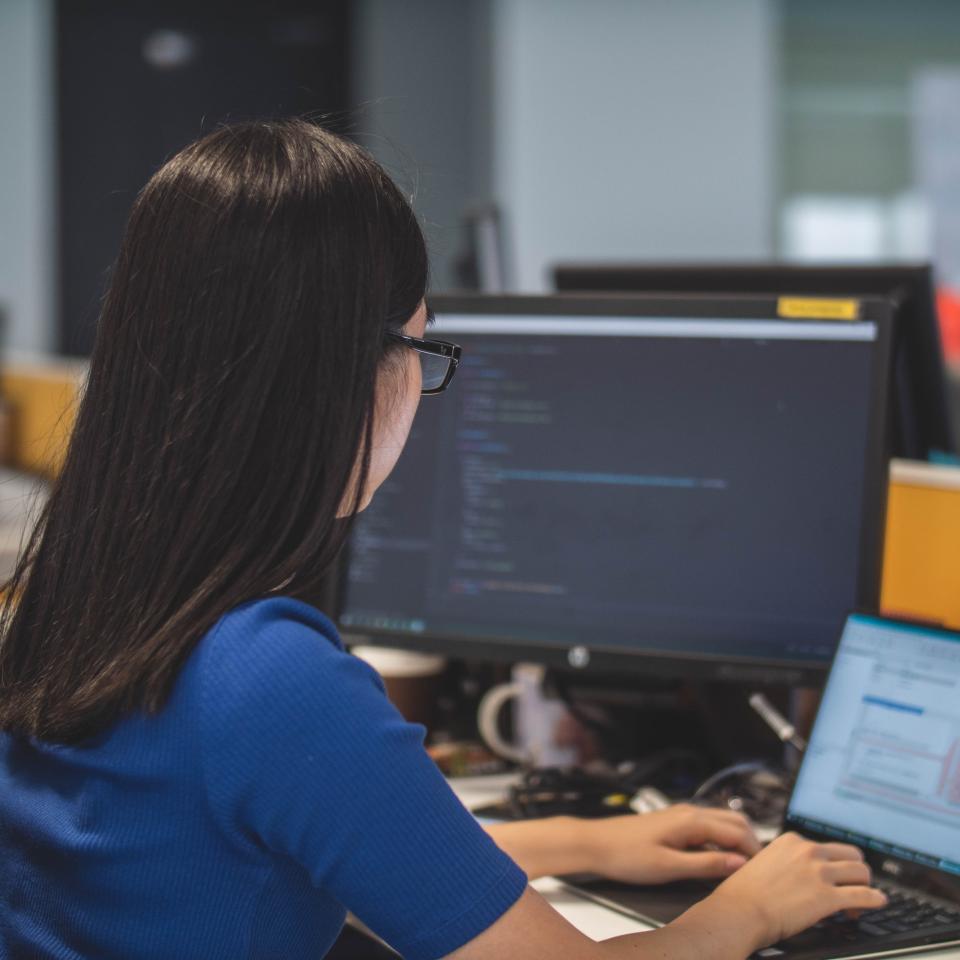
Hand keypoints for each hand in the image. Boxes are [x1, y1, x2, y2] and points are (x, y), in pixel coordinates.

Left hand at [581, 803, 760, 884]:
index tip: (764, 872)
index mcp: (691, 820)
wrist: (596, 844)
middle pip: (735, 821)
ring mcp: (682, 815)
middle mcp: (689, 812)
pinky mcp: (675, 822)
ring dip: (736, 840)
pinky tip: (718, 859)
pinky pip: (708, 827)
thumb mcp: (669, 867)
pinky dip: (721, 840)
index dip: (754, 852)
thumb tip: (738, 863)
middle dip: (750, 843)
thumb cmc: (626, 855)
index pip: (737, 832)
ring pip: (722, 822)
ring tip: (742, 866)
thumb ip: (705, 865)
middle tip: (758, 869)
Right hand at [688, 832, 887, 952]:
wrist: (740, 911)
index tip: (832, 879)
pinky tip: (878, 902)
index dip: (834, 866)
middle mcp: (808, 851)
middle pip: (851, 855)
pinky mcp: (828, 897)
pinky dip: (875, 899)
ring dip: (864, 886)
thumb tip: (800, 876)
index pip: (828, 847)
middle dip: (855, 872)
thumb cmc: (745, 894)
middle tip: (851, 888)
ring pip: (861, 872)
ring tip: (857, 903)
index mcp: (793, 841)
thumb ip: (786, 863)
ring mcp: (819, 872)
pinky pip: (864, 895)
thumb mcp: (765, 864)